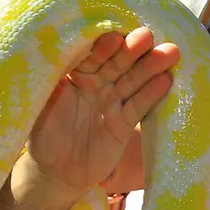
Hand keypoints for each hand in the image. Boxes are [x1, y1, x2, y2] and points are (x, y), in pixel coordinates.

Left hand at [27, 28, 178, 193]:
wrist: (55, 172)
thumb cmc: (42, 134)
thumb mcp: (39, 104)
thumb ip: (49, 80)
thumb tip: (51, 51)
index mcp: (74, 74)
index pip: (91, 56)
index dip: (102, 48)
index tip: (114, 38)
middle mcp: (96, 83)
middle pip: (117, 64)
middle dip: (132, 50)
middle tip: (147, 36)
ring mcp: (112, 102)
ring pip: (132, 81)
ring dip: (150, 67)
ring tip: (170, 52)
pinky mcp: (123, 124)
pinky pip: (137, 107)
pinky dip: (151, 95)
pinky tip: (166, 81)